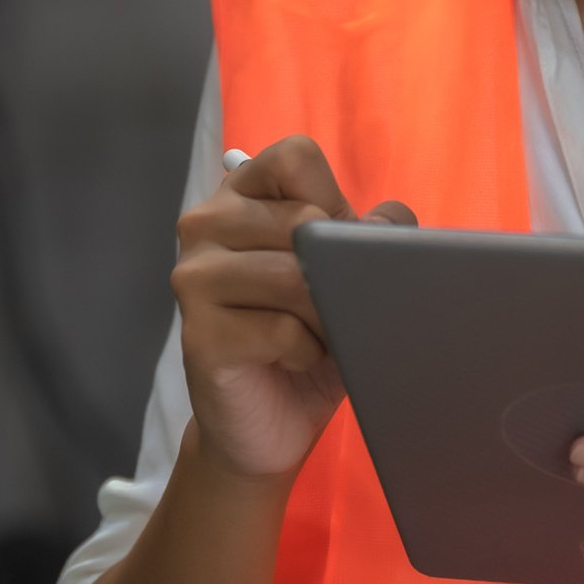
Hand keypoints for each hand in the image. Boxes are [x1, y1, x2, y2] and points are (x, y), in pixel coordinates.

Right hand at [170, 136, 414, 479]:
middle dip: (337, 271)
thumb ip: (370, 236)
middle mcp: (204, 224)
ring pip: (294, 276)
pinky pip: (283, 330)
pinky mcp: (199, 333)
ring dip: (325, 316)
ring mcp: (193, 277)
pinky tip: (290, 362)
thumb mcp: (349, 278)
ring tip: (314, 336)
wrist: (265, 427)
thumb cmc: (308, 341)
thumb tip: (390, 222)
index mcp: (239, 196)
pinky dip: (306, 353)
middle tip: (330, 307)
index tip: (335, 247)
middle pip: (302, 220)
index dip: (333, 203)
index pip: (294, 157)